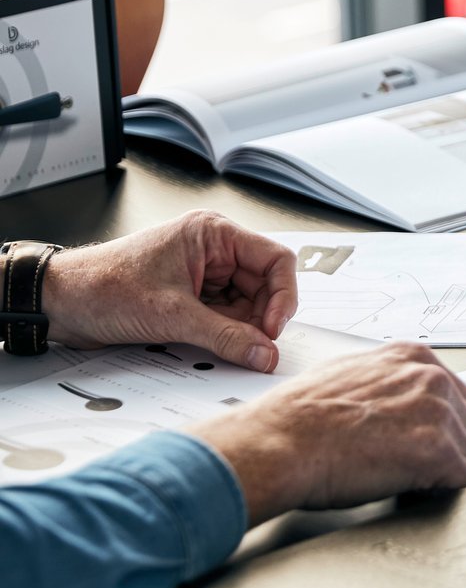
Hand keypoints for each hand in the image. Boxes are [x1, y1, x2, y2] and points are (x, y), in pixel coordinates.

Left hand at [43, 210, 297, 371]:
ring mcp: (205, 274)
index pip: (275, 260)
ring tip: (228, 345)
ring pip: (249, 304)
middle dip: (262, 318)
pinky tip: (214, 343)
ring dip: (243, 328)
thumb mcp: (172, 316)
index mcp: (212, 234)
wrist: (61, 302)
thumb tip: (265, 353)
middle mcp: (213, 250)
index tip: (273, 328)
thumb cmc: (102, 286)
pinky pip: (228, 316)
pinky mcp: (194, 296)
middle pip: (266, 285)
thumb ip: (226, 337)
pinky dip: (227, 333)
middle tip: (255, 346)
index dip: (283, 296)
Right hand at [185, 342, 465, 524]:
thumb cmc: (298, 417)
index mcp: (412, 357)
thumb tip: (398, 400)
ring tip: (400, 475)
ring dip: (441, 472)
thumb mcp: (348, 374)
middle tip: (409, 464)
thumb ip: (387, 381)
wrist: (278, 442)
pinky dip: (442, 490)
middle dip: (445, 448)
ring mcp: (439, 412)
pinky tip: (410, 488)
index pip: (454, 395)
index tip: (419, 441)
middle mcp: (431, 377)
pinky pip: (464, 479)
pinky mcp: (440, 450)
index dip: (437, 426)